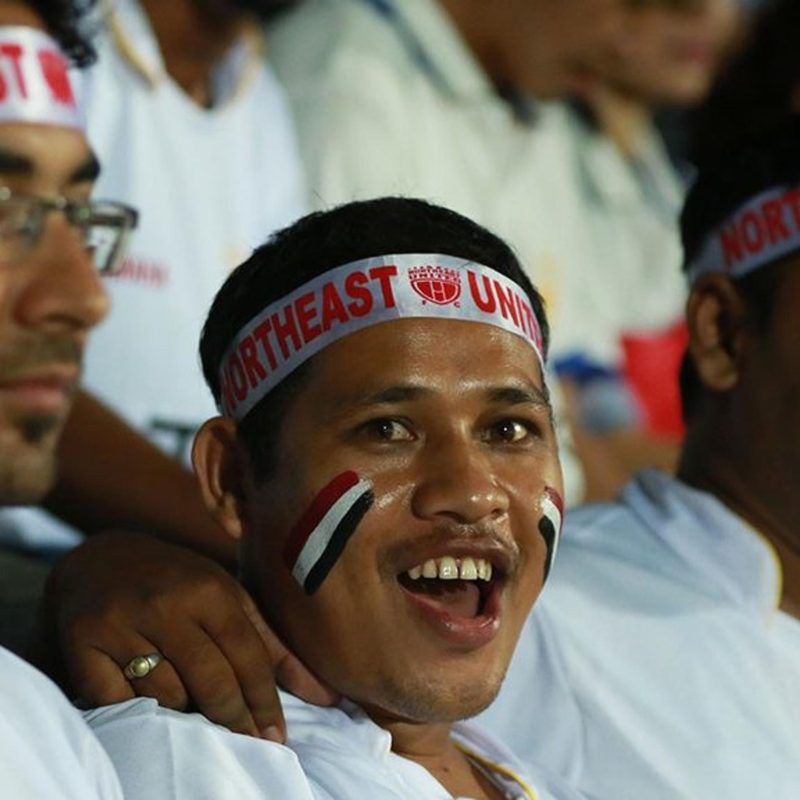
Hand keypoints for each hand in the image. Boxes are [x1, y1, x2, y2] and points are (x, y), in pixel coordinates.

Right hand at [38, 532, 338, 739]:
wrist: (100, 559)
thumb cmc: (178, 583)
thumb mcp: (228, 598)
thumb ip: (272, 645)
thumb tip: (327, 697)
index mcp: (209, 589)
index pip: (247, 654)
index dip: (265, 701)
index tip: (277, 738)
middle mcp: (166, 604)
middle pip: (210, 679)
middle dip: (234, 719)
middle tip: (248, 745)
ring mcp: (120, 623)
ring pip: (166, 696)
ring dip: (185, 714)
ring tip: (196, 716)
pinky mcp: (81, 644)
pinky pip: (116, 701)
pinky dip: (136, 713)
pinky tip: (150, 712)